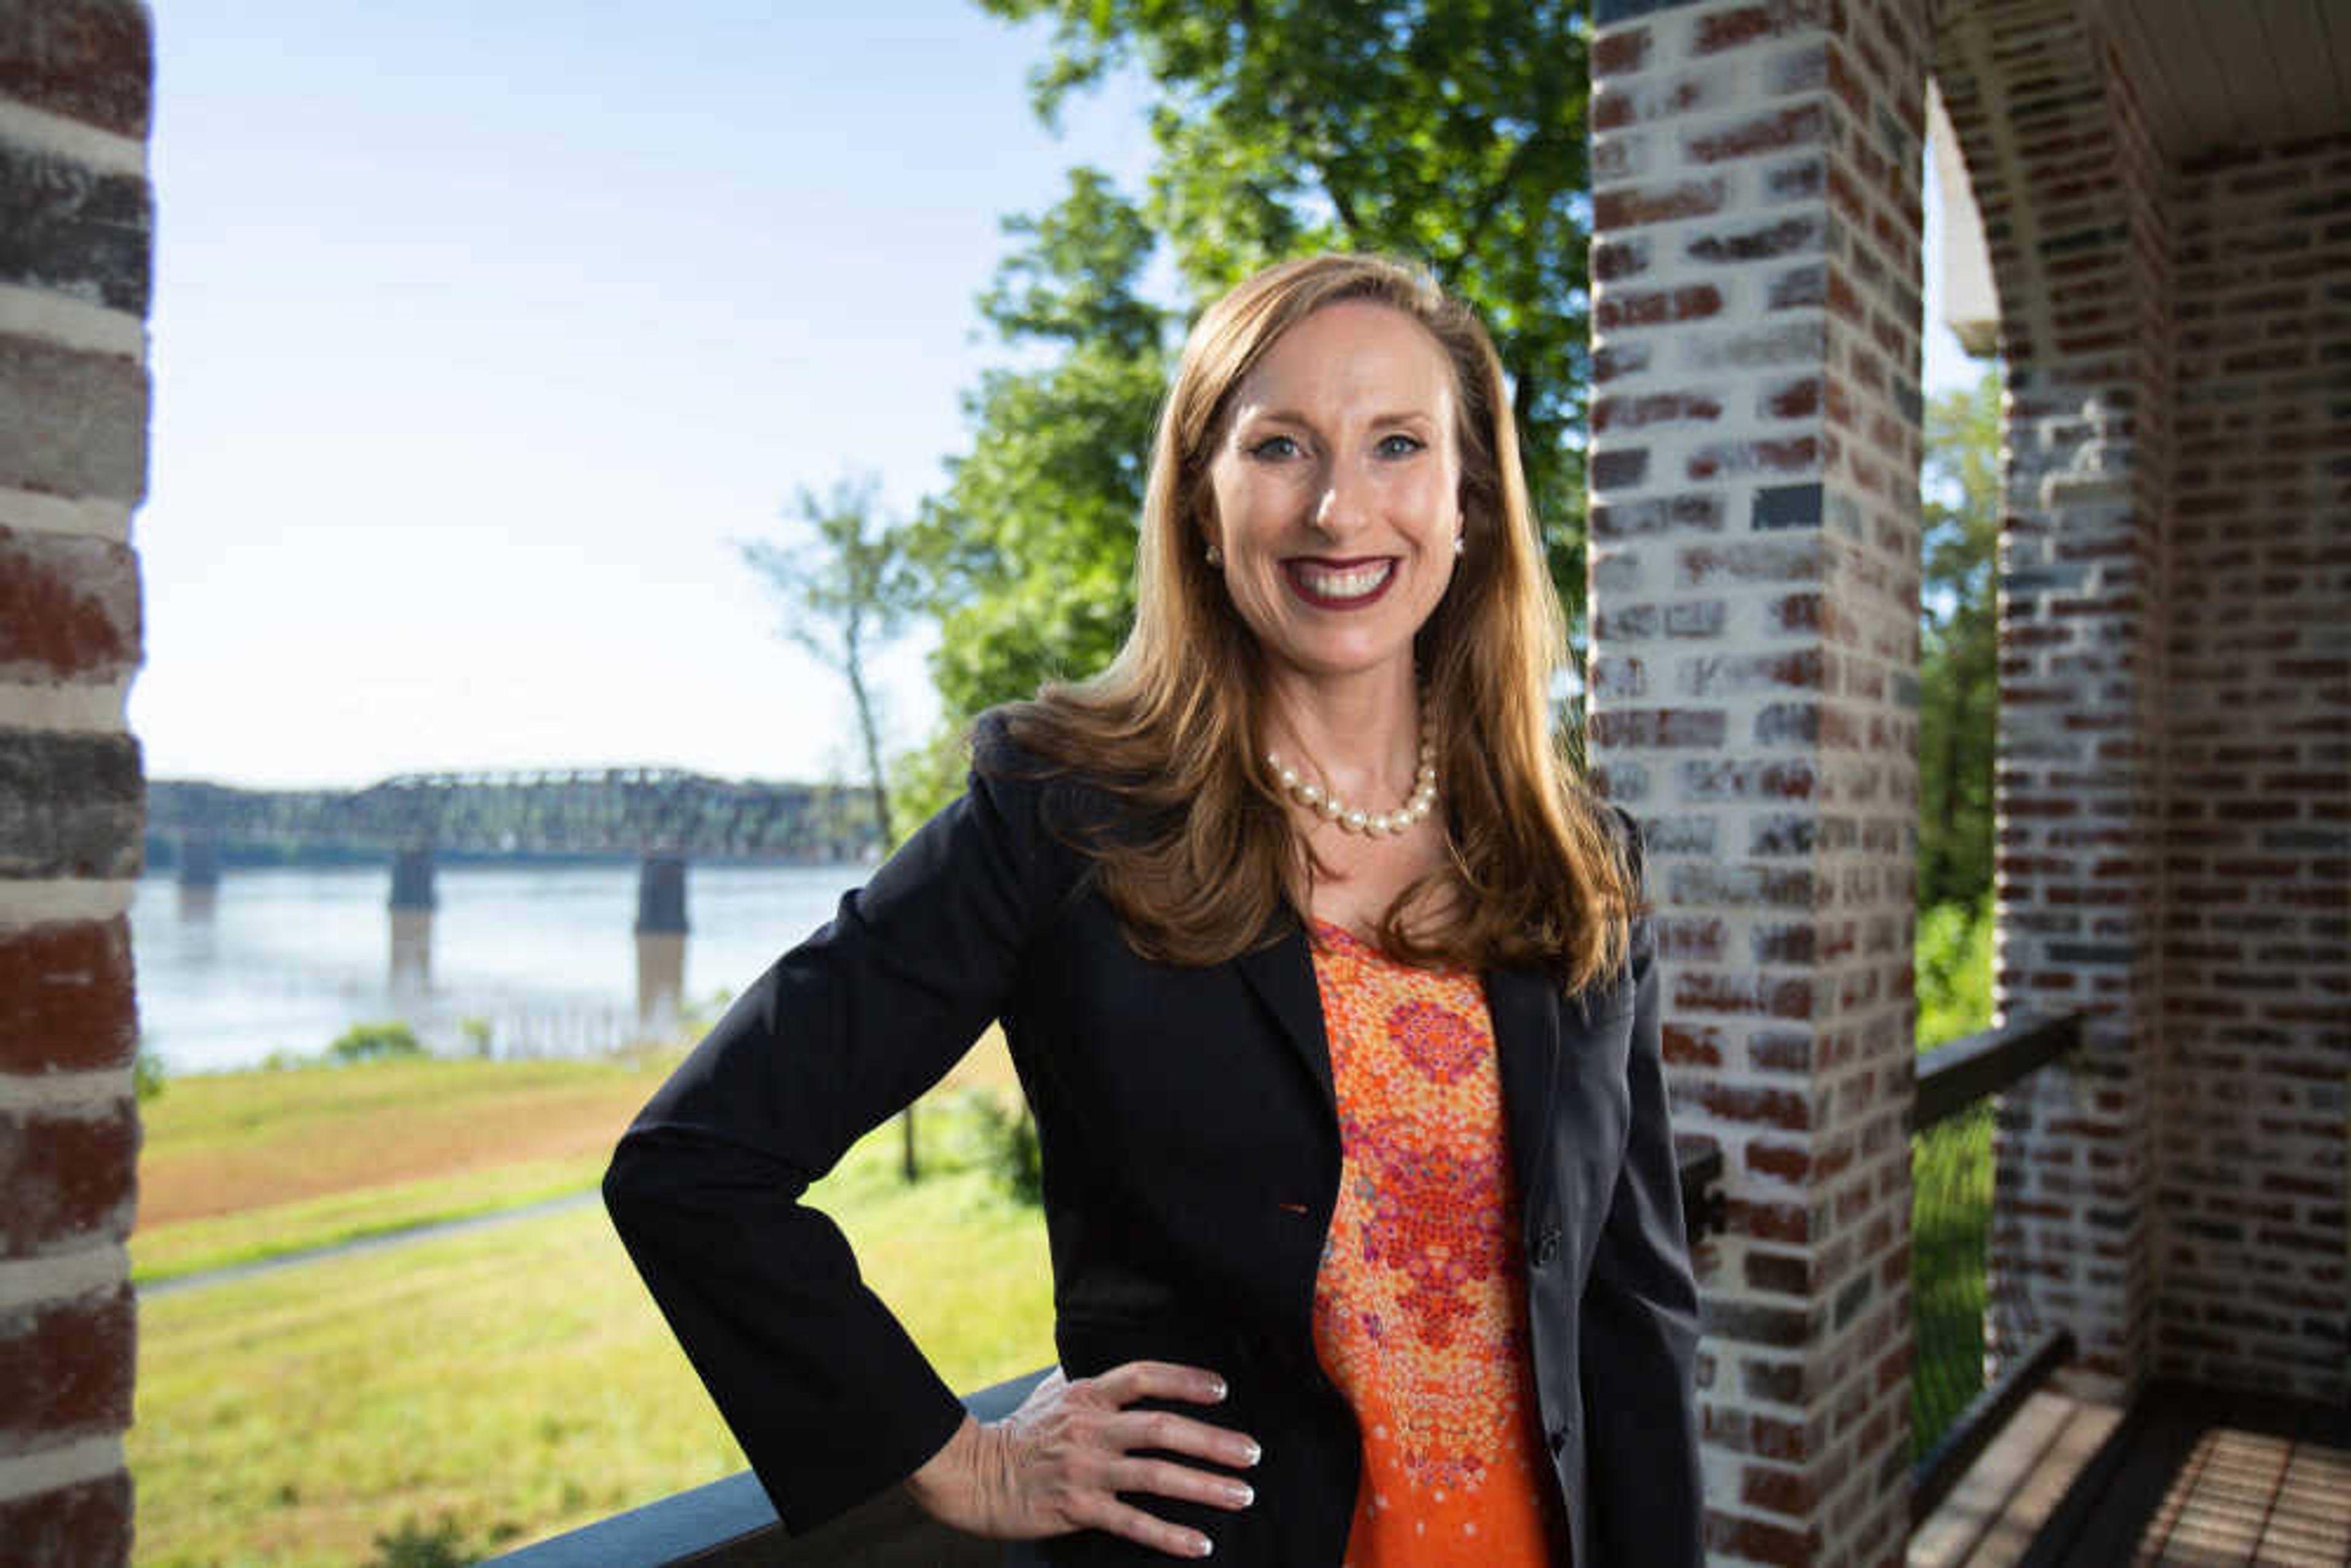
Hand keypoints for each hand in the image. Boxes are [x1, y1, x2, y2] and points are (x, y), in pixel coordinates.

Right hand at [903, 1361, 1260, 1557]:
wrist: (972, 1474)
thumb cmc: (1018, 1433)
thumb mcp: (1052, 1393)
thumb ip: (1092, 1383)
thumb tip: (1126, 1373)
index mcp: (1087, 1395)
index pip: (1144, 1376)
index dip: (1185, 1379)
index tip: (1222, 1389)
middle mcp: (1090, 1428)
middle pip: (1162, 1427)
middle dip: (1213, 1440)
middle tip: (1252, 1453)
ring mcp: (1085, 1469)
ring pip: (1156, 1475)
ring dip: (1205, 1486)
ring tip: (1242, 1494)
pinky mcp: (1077, 1507)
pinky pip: (1133, 1522)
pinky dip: (1169, 1535)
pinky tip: (1199, 1544)